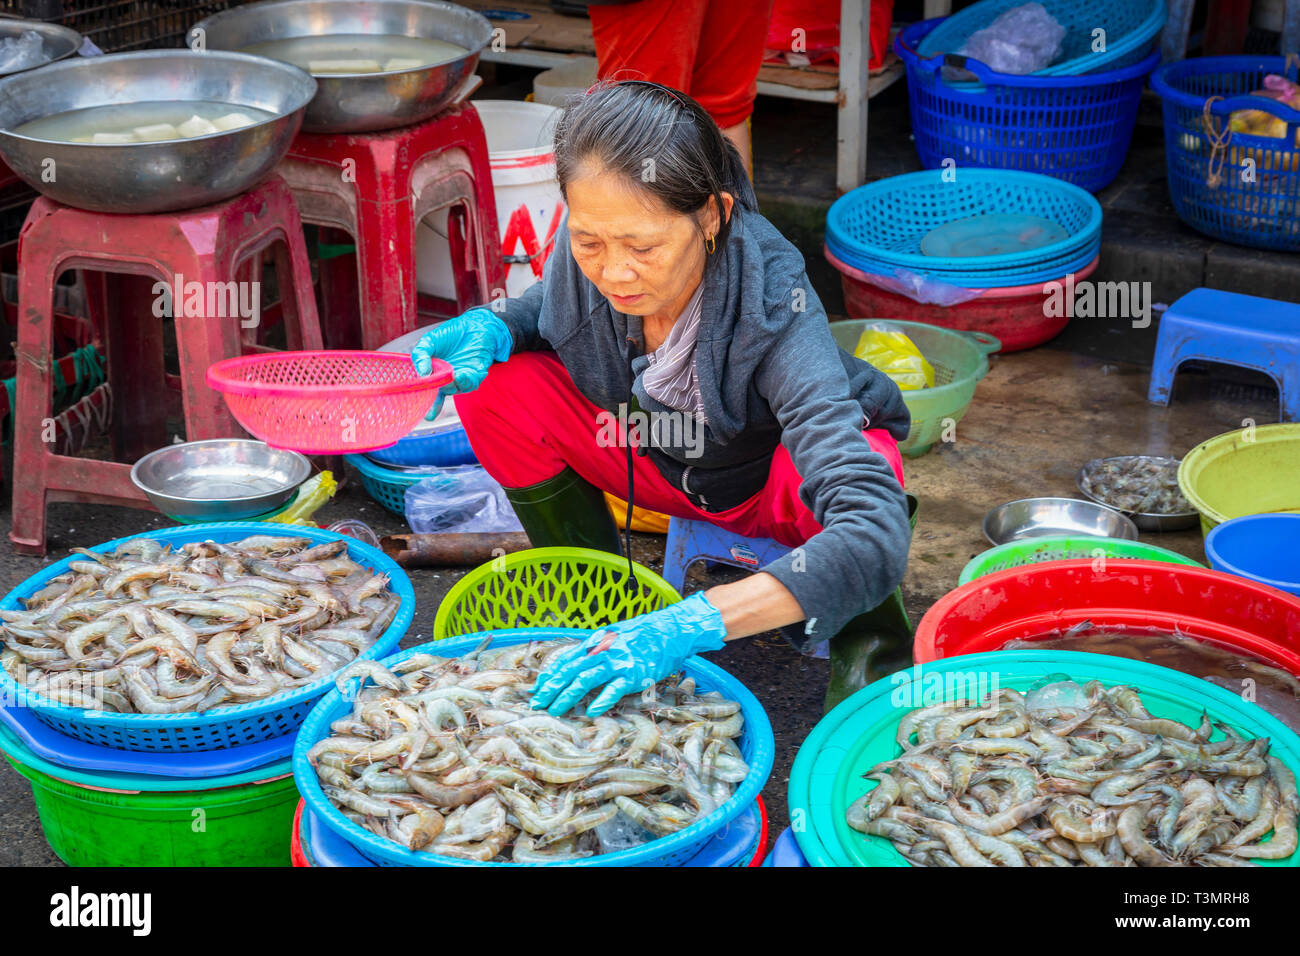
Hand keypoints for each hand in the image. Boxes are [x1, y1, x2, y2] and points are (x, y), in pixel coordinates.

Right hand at [411, 307, 512, 419]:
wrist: (474, 325)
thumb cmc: (450, 334)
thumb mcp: (429, 341)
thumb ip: (420, 355)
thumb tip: (422, 374)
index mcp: (432, 374)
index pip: (425, 391)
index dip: (421, 401)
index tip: (414, 406)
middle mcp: (445, 380)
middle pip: (438, 396)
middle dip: (434, 405)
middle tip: (430, 406)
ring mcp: (460, 379)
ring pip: (454, 389)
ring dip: (450, 385)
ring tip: (449, 375)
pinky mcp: (475, 376)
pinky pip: (470, 384)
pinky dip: (465, 380)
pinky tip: (461, 373)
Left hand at [530, 592, 727, 716]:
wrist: (669, 630)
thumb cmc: (641, 635)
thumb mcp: (613, 636)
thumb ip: (595, 649)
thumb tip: (575, 664)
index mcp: (596, 642)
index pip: (566, 659)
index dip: (550, 675)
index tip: (537, 688)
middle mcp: (603, 651)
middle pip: (570, 670)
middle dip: (551, 688)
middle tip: (537, 703)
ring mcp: (618, 662)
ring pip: (585, 680)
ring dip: (567, 696)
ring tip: (555, 710)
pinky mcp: (634, 674)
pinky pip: (614, 689)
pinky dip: (602, 700)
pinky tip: (591, 712)